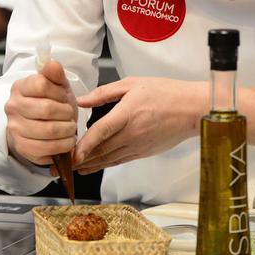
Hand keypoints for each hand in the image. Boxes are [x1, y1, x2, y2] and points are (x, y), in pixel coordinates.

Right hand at [5, 60, 78, 167]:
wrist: (41, 127)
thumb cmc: (52, 104)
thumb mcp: (57, 86)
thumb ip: (55, 74)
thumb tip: (52, 63)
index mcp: (20, 87)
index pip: (42, 84)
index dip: (60, 92)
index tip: (65, 98)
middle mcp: (13, 107)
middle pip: (47, 108)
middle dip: (67, 113)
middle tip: (71, 116)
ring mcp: (15, 128)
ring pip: (48, 130)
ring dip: (67, 130)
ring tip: (70, 128)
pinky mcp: (22, 147)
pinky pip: (47, 148)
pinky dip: (63, 145)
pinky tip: (67, 140)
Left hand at [72, 77, 203, 173]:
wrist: (193, 110)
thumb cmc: (166, 93)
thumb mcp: (133, 83)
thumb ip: (104, 92)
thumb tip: (81, 100)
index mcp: (128, 113)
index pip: (102, 132)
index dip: (84, 145)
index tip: (71, 154)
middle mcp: (132, 133)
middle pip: (101, 150)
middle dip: (79, 159)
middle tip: (60, 165)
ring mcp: (138, 145)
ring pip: (109, 159)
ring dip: (90, 165)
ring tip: (73, 170)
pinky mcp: (144, 152)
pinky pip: (120, 160)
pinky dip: (105, 165)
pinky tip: (94, 166)